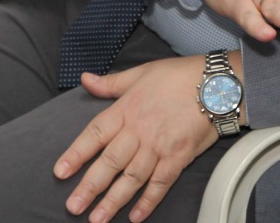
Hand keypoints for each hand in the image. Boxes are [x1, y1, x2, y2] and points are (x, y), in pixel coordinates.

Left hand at [55, 56, 215, 222]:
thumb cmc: (181, 75)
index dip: (76, 153)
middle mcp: (140, 130)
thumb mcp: (143, 72)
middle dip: (90, 187)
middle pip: (110, 162)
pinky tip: (137, 215)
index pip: (95, 134)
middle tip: (73, 207)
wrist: (220, 83)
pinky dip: (149, 200)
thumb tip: (85, 79)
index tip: (60, 172)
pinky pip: (161, 182)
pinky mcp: (179, 156)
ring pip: (132, 178)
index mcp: (127, 109)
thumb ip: (112, 83)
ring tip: (97, 219)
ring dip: (114, 200)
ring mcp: (160, 146)